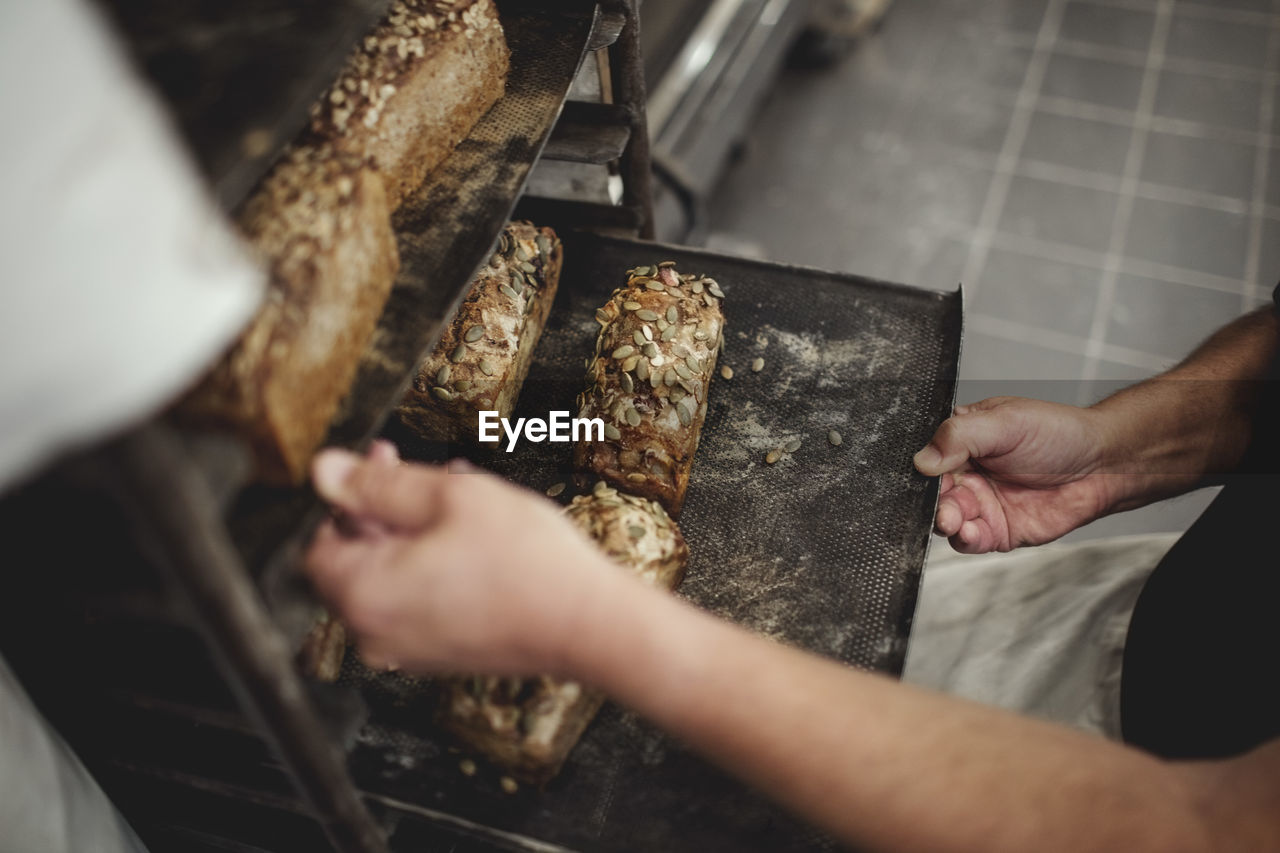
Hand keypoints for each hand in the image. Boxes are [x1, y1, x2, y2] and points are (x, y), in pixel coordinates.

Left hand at [303, 447, 621, 675]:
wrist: (585, 623)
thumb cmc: (526, 563)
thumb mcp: (449, 497)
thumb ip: (377, 483)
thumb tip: (323, 471)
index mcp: (364, 593)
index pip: (318, 542)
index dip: (345, 496)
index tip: (379, 463)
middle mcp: (375, 632)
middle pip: (354, 561)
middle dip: (383, 509)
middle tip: (422, 475)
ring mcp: (408, 649)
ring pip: (390, 578)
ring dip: (413, 533)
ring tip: (459, 499)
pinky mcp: (439, 654)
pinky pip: (417, 601)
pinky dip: (432, 566)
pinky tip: (471, 537)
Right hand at [913, 397, 1116, 552]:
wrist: (1102, 465)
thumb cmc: (1059, 434)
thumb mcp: (1006, 421)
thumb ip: (960, 436)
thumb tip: (923, 459)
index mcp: (962, 441)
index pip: (927, 455)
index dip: (920, 468)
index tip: (922, 474)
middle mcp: (966, 473)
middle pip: (931, 492)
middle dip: (932, 501)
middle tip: (942, 503)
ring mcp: (980, 503)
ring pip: (945, 518)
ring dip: (944, 521)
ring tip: (952, 520)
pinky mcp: (996, 529)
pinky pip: (969, 540)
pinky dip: (965, 539)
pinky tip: (971, 532)